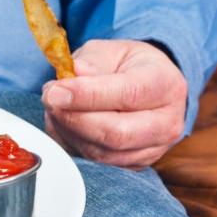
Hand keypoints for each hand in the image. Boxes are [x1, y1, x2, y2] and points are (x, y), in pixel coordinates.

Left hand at [41, 39, 186, 168]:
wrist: (148, 86)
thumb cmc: (128, 66)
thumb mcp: (111, 51)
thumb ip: (92, 61)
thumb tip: (72, 75)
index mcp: (166, 84)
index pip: (128, 94)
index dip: (88, 95)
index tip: (56, 91)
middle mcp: (167, 122)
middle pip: (117, 133)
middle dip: (74, 118)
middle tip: (49, 99)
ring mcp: (153, 149)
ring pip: (103, 153)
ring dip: (69, 132)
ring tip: (55, 108)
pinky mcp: (135, 165)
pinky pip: (97, 164)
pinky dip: (72, 145)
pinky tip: (63, 124)